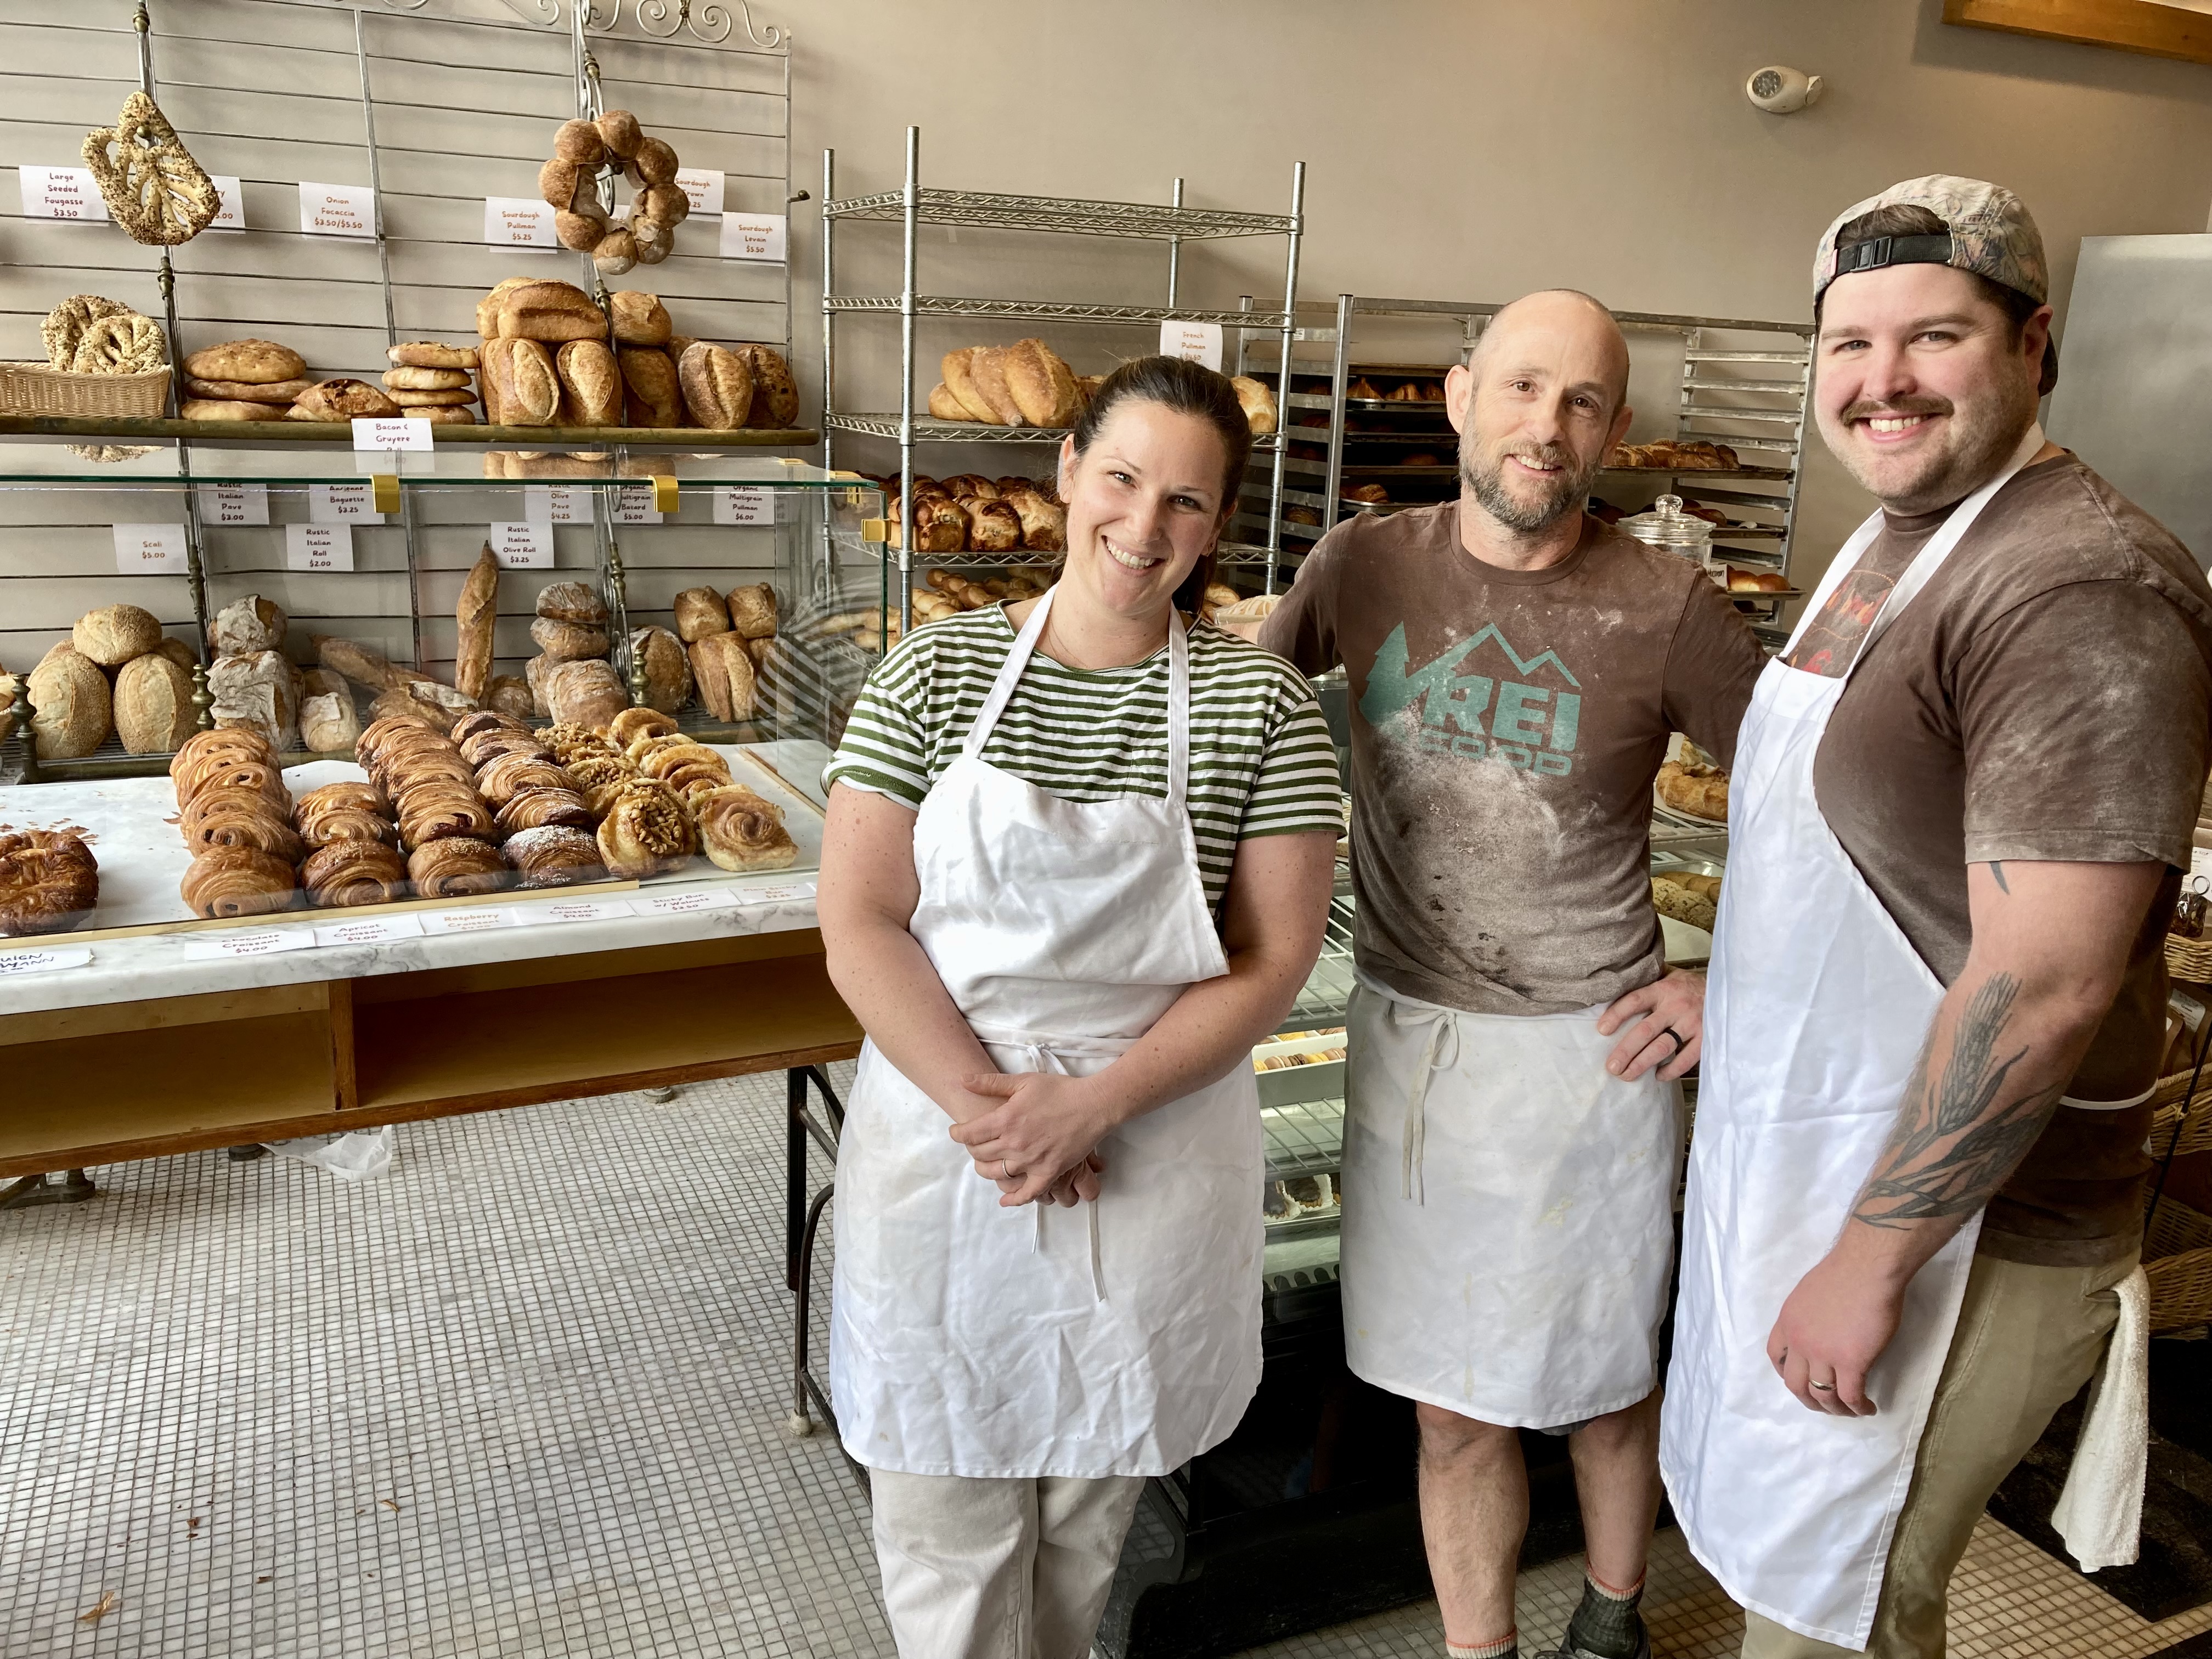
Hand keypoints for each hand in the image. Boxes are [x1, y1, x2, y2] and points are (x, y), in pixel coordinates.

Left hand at [952, 1072, 1122, 1206]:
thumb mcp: (1023, 1081)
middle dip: (971, 1149)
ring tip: (985, 1164)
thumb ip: (991, 1083)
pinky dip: (1015, 1198)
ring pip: (997, 1173)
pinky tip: (1005, 1199)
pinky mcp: (1049, 1172)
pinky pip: (1028, 1192)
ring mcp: (1032, 1160)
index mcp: (1006, 1119)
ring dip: (985, 1170)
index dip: (957, 1133)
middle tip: (973, 1144)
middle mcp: (1015, 1143)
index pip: (969, 1133)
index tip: (956, 1132)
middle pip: (980, 1153)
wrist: (1093, 1104)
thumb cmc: (1059, 1090)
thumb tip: (963, 1080)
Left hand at [1597, 967, 1704, 1080]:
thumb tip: (1617, 983)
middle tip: (1611, 1066)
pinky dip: (1671, 1070)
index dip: (1617, 1015)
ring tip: (1626, 1075)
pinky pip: (1686, 1058)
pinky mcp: (1705, 1037)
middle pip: (1645, 1031)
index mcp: (1663, 990)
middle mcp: (1676, 1006)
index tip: (1602, 1030)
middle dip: (1625, 1051)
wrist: (1725, 989)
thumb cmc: (1689, 985)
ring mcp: (1691, 1023)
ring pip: (1662, 1047)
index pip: (1635, 1001)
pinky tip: (1658, 1076)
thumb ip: (1647, 979)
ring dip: (1642, 1063)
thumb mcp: (1668, 974)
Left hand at [1764, 1250, 1904, 1416]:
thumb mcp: (1809, 1294)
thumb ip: (1808, 1316)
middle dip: (1808, 1400)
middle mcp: (1800, 1342)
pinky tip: (1867, 1408)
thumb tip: (1820, 1330)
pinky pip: (1850, 1395)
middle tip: (1825, 1406)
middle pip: (1795, 1384)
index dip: (1786, 1373)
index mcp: (1788, 1322)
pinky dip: (1858, 1407)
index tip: (1800, 1381)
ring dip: (1835, 1409)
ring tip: (1849, 1411)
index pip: (1776, 1356)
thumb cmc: (1845, 1273)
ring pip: (1822, 1395)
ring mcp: (1823, 1354)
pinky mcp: (1851, 1362)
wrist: (1866, 1267)